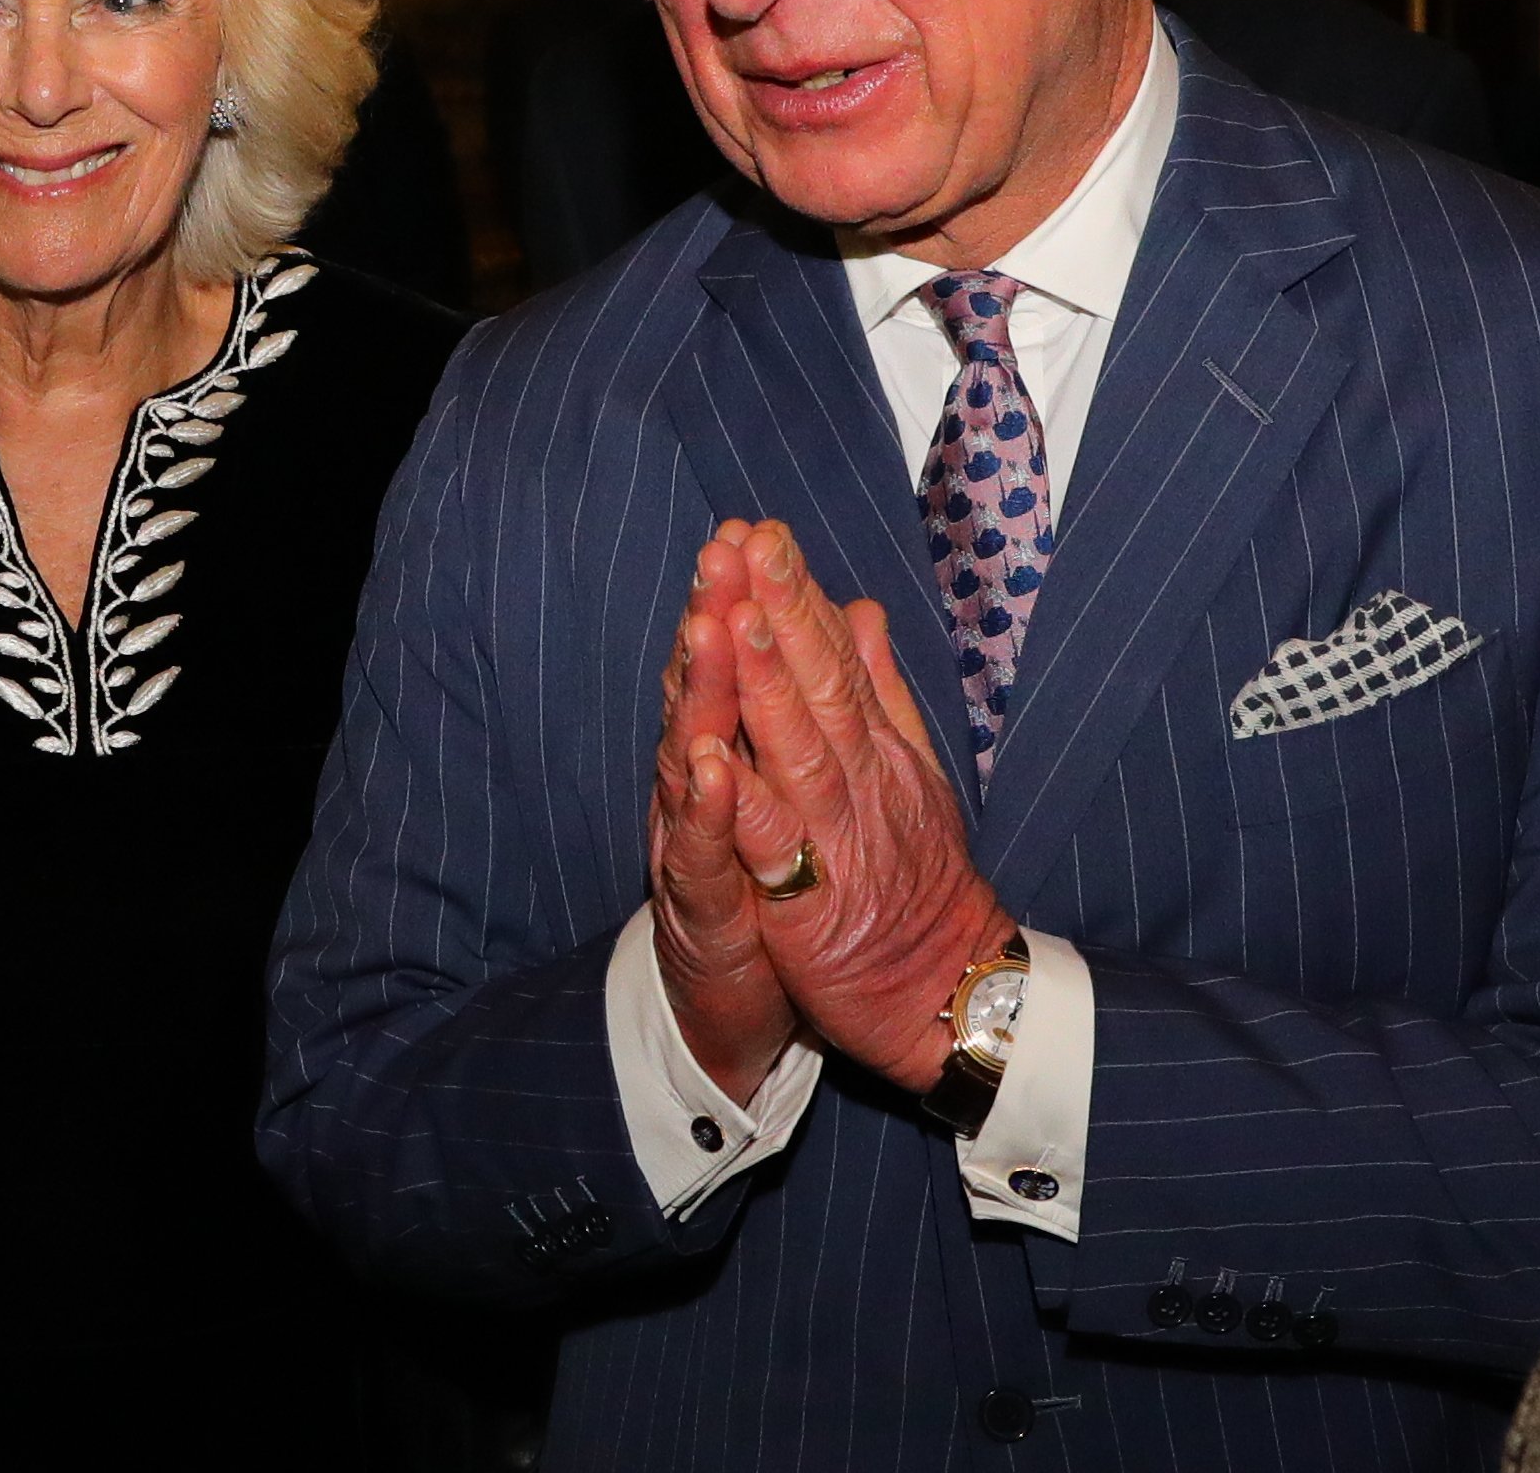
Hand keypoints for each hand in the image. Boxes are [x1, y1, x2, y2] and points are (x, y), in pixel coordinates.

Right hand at [648, 526, 803, 1103]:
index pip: (735, 664)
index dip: (743, 599)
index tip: (753, 530)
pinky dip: (702, 808)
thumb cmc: (782, 891)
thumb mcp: (797, 790)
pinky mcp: (699, 909)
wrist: (747, 1009)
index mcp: (733, 753)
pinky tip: (707, 765)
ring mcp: (692, 844)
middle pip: (705, 692)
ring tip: (706, 627)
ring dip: (699, 692)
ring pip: (689, 758)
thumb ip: (812, 700)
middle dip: (714, 618)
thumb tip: (850, 614)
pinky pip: (697, 853)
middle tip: (720, 551)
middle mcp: (702, 788)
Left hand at [715, 522, 1012, 1091]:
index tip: (765, 531)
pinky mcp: (810, 902)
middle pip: (820, 684)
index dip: (799, 593)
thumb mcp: (911, 775)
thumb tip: (861, 609)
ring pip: (799, 749)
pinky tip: (715, 757)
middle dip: (782, 610)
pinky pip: (774, 846)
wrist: (949, 993)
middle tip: (748, 542)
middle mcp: (862, 780)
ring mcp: (839, 837)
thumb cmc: (919, 884)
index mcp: (878, 749)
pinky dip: (745, 801)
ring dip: (767, 682)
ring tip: (737, 616)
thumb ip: (881, 691)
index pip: (836, 656)